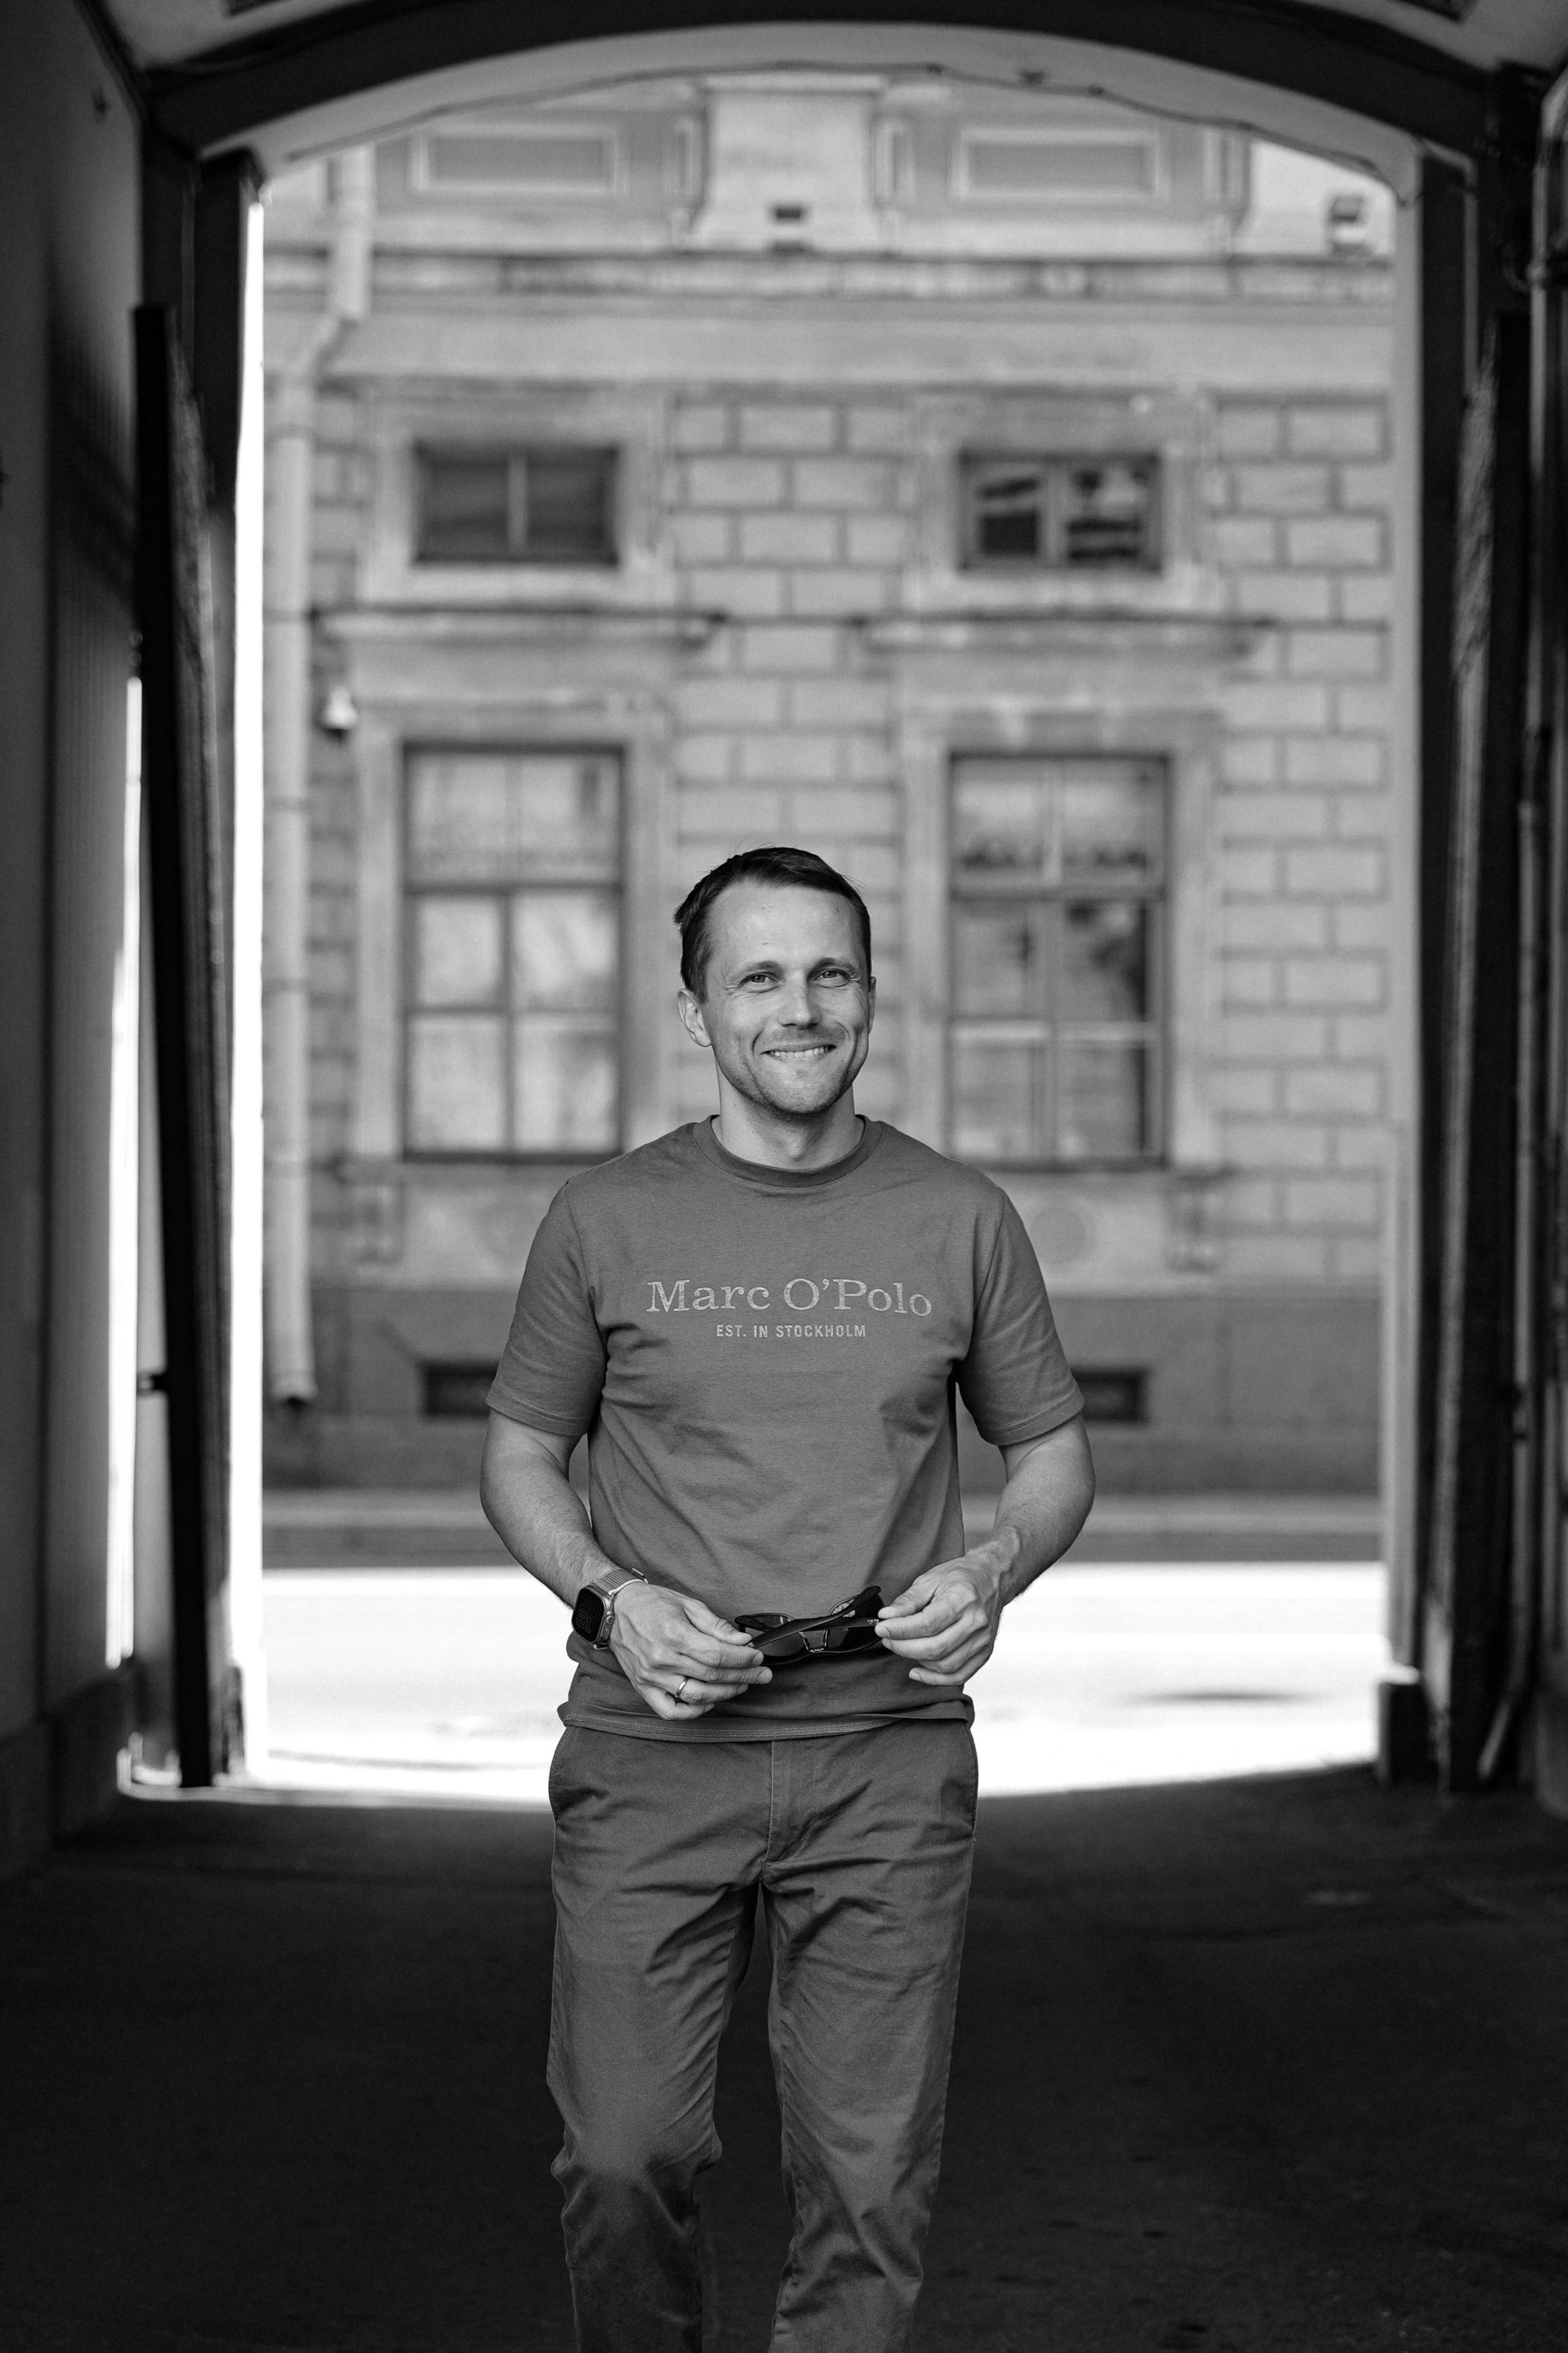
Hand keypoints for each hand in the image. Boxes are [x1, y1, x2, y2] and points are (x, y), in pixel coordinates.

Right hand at [608, 1583, 771, 1719]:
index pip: (717, 1654)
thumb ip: (716, 1625)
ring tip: (742, 1685)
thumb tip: (743, 1640)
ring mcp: (652, 1677)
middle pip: (712, 1676)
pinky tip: (709, 1701)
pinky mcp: (643, 1687)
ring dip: (725, 1693)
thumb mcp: (687, 1604)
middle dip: (744, 1676)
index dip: (743, 1659)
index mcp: (674, 1634)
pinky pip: (670, 1711)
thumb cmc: (651, 1603)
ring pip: (697, 1695)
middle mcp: (662, 1659)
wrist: (616, 1609)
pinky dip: (693, 1711)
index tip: (758, 1657)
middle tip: (762, 1674)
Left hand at [875, 1552, 1004, 1687]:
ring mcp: (982, 1640)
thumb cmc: (962, 1577)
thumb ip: (908, 1600)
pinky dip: (936, 1679)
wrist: (992, 1578)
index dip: (900, 1630)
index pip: (927, 1624)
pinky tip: (919, 1670)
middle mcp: (976, 1623)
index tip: (882, 1628)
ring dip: (916, 1661)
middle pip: (935, 1648)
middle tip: (887, 1638)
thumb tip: (887, 1616)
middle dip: (903, 1647)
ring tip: (902, 1648)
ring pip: (945, 1665)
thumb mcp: (931, 1579)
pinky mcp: (984, 1653)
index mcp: (963, 1600)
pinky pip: (959, 1676)